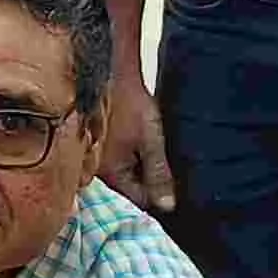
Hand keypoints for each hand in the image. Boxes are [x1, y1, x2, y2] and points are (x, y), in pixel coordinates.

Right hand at [99, 70, 175, 209]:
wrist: (111, 71)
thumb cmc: (129, 103)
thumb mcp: (150, 139)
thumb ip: (158, 173)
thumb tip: (167, 206)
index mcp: (111, 174)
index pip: (139, 200)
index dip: (160, 196)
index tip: (179, 189)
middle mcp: (100, 170)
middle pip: (132, 188)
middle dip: (152, 182)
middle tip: (174, 170)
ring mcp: (98, 157)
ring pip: (128, 173)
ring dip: (144, 167)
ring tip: (159, 152)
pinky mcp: (101, 144)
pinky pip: (122, 160)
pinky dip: (136, 156)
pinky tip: (147, 144)